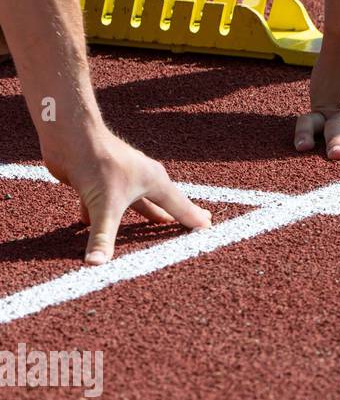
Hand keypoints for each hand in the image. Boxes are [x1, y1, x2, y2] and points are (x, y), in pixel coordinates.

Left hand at [42, 130, 210, 264]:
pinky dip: (102, 214)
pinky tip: (90, 224)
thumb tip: (97, 264)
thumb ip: (103, 236)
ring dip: (145, 214)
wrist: (70, 135)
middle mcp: (142, 178)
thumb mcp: (104, 205)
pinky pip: (106, 200)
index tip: (208, 228)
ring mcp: (121, 178)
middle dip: (176, 215)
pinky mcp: (99, 179)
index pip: (181, 206)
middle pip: (164, 202)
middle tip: (195, 222)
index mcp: (155, 182)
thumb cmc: (97, 161)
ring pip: (137, 201)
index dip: (194, 219)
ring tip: (157, 224)